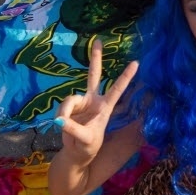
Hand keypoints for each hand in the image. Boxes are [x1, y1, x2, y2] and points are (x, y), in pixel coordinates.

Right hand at [56, 40, 138, 161]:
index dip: (125, 77)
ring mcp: (80, 102)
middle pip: (94, 75)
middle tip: (98, 40)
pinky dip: (60, 117)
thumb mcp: (84, 140)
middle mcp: (93, 100)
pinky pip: (61, 108)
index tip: (136, 63)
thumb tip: (59, 119)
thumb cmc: (87, 147)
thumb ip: (72, 128)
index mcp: (105, 107)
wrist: (76, 153)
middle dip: (95, 58)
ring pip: (69, 100)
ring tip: (62, 125)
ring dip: (64, 112)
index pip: (117, 89)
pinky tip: (61, 125)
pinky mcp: (68, 107)